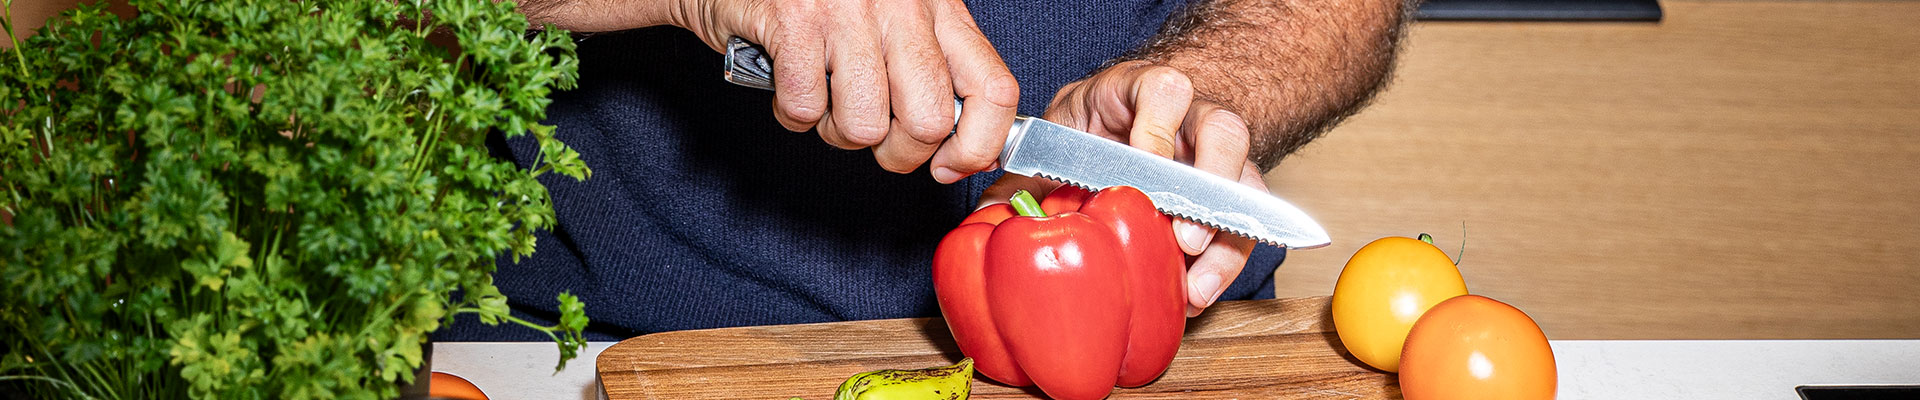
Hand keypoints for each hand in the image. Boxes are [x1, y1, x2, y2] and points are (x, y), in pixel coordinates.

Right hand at [671, 0, 1018, 182]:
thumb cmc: (824, 3)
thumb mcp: (898, 22)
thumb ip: (936, 72)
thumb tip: (973, 148)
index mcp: (939, 7)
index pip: (993, 89)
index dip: (977, 146)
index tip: (948, 166)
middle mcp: (903, 5)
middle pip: (929, 122)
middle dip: (897, 153)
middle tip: (875, 136)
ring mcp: (848, 11)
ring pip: (865, 127)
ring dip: (837, 132)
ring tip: (826, 99)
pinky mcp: (794, 21)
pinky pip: (805, 109)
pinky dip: (792, 113)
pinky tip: (788, 82)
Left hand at [979, 61, 1260, 316]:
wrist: (1127, 125)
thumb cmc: (1093, 130)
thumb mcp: (1059, 137)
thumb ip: (1029, 172)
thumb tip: (988, 214)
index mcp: (1142, 92)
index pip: (1164, 92)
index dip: (1157, 131)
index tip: (1142, 167)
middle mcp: (1190, 118)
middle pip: (1223, 132)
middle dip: (1209, 185)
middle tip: (1185, 236)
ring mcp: (1215, 157)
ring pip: (1248, 181)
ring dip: (1226, 236)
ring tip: (1196, 282)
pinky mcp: (1230, 193)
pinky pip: (1244, 226)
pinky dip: (1223, 262)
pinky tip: (1197, 294)